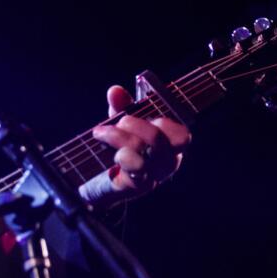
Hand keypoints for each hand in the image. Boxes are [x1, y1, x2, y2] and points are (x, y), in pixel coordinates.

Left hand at [90, 85, 190, 204]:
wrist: (95, 179)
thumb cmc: (117, 147)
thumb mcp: (120, 123)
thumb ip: (121, 106)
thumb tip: (115, 91)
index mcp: (170, 145)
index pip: (181, 135)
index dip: (163, 122)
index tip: (144, 113)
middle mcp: (166, 162)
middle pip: (159, 140)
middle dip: (135, 125)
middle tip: (118, 122)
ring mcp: (152, 176)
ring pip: (144, 153)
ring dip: (119, 137)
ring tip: (101, 133)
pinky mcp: (135, 187)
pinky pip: (136, 171)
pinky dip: (124, 157)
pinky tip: (114, 154)